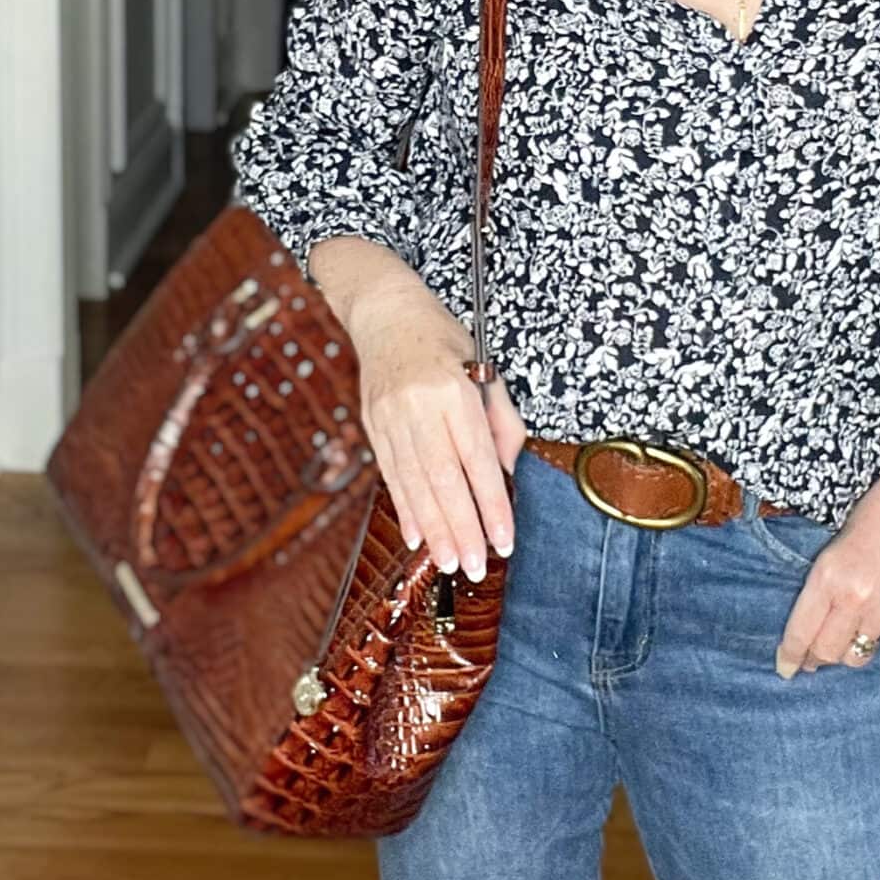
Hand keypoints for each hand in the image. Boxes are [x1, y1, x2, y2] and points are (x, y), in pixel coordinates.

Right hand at [339, 274, 524, 581]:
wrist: (385, 312)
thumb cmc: (444, 338)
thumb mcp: (485, 367)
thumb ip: (501, 421)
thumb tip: (507, 473)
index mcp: (454, 390)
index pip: (477, 459)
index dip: (492, 504)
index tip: (504, 539)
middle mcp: (419, 407)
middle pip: (443, 479)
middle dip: (461, 529)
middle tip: (475, 567)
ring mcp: (389, 418)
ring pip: (414, 484)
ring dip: (433, 529)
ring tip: (450, 563)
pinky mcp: (372, 426)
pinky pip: (390, 475)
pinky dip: (405, 508)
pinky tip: (416, 537)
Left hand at [774, 448, 879, 678]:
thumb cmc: (877, 510)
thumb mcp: (836, 543)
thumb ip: (825, 583)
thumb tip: (813, 617)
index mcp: (829, 575)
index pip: (802, 632)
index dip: (790, 655)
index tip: (784, 667)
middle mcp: (856, 598)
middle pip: (827, 653)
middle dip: (814, 660)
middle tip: (807, 660)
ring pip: (857, 654)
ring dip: (844, 653)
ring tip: (837, 645)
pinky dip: (871, 635)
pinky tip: (867, 621)